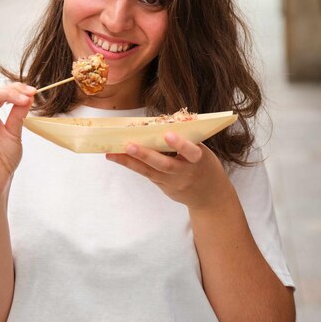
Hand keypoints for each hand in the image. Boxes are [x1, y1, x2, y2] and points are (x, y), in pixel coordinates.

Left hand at [106, 132, 234, 211]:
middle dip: (146, 155)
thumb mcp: (203, 152)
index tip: (168, 135)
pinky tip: (118, 158)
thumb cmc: (204, 166)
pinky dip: (133, 165)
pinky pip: (147, 174)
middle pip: (164, 165)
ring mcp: (173, 183)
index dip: (180, 144)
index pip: (191, 152)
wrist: (210, 197)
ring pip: (149, 172)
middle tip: (129, 146)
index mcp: (198, 160)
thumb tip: (163, 123)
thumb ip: (187, 140)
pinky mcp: (164, 188)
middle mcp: (184, 173)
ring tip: (112, 154)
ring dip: (129, 162)